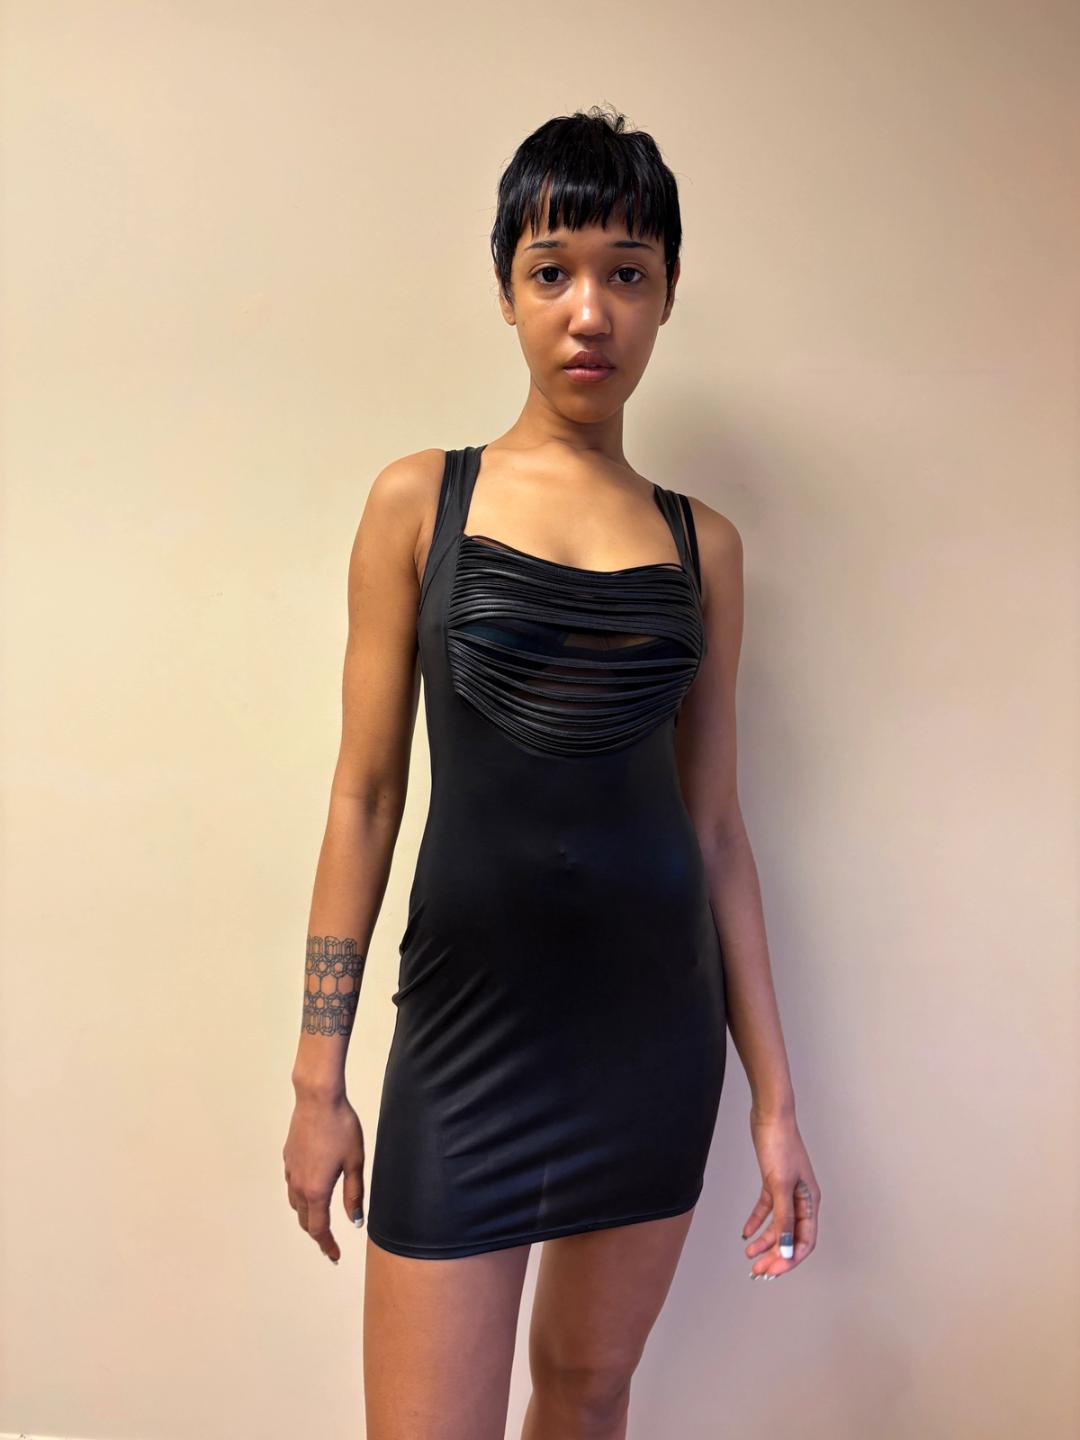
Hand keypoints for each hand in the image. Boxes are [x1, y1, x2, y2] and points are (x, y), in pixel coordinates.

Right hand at [282, 1092, 365, 1263]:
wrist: (318, 1099)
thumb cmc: (341, 1127)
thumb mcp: (355, 1162)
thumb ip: (354, 1194)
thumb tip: (355, 1220)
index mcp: (316, 1190)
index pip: (319, 1229)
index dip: (327, 1245)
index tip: (334, 1255)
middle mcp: (298, 1185)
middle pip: (305, 1220)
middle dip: (317, 1233)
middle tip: (330, 1242)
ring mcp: (290, 1170)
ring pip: (296, 1204)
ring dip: (307, 1215)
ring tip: (321, 1217)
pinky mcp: (288, 1157)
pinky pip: (292, 1185)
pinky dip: (301, 1196)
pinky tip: (312, 1188)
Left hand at [742, 1109, 819, 1279]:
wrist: (770, 1116)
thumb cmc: (780, 1145)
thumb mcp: (780, 1185)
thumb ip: (784, 1219)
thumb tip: (787, 1249)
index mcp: (810, 1201)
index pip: (805, 1241)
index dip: (790, 1259)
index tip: (773, 1271)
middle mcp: (801, 1199)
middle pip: (790, 1236)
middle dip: (775, 1255)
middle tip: (758, 1271)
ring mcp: (787, 1191)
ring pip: (778, 1225)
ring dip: (765, 1242)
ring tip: (750, 1257)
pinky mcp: (773, 1182)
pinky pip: (767, 1209)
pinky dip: (757, 1222)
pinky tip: (745, 1233)